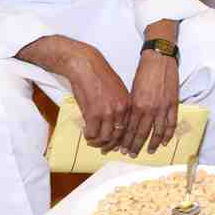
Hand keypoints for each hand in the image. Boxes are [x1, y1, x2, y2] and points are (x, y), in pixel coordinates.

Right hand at [17, 35, 130, 151]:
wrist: (86, 66)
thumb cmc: (99, 76)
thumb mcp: (116, 90)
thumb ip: (118, 106)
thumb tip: (114, 121)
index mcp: (128, 103)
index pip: (128, 127)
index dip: (122, 138)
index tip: (117, 144)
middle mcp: (120, 109)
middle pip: (118, 135)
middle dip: (110, 145)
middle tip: (103, 149)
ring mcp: (107, 112)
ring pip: (105, 137)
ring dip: (98, 142)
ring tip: (92, 142)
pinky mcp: (93, 113)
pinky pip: (92, 132)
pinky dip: (89, 136)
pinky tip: (85, 134)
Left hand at [121, 49, 180, 155]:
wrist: (159, 60)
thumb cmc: (144, 72)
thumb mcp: (133, 90)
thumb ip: (132, 107)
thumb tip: (129, 121)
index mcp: (137, 105)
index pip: (130, 128)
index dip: (126, 140)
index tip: (123, 148)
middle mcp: (149, 109)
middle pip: (142, 133)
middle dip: (136, 145)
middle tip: (132, 154)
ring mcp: (163, 107)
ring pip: (157, 131)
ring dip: (152, 143)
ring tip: (149, 151)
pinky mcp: (173, 104)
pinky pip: (171, 123)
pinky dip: (168, 134)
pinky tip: (164, 141)